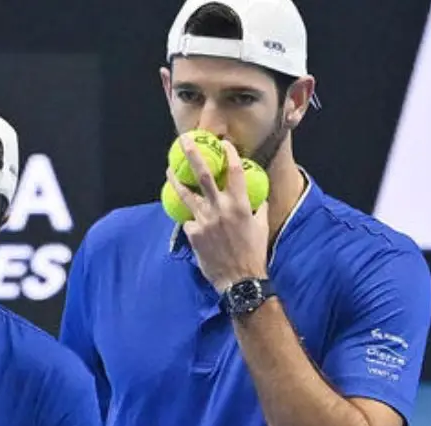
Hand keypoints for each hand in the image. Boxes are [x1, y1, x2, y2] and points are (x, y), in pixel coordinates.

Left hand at [167, 135, 270, 292]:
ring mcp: (204, 221)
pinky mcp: (193, 234)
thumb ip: (257, 207)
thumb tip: (255, 195)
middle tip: (184, 141)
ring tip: (169, 169)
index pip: (234, 172)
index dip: (228, 154)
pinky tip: (188, 217)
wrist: (240, 280)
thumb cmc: (254, 252)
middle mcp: (220, 209)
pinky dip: (190, 218)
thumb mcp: (261, 226)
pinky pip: (189, 221)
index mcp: (240, 205)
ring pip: (186, 195)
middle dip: (192, 155)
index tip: (223, 143)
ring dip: (176, 180)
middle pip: (203, 176)